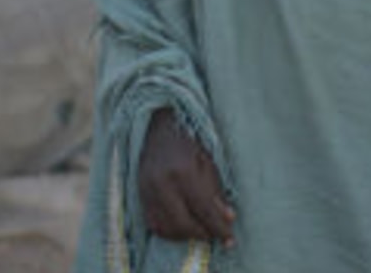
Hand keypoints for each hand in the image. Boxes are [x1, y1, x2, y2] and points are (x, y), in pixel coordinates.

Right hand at [138, 111, 234, 245]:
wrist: (158, 131)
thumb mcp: (209, 163)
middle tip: (216, 236)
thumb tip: (228, 220)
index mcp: (184, 172)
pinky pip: (154, 224)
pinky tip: (183, 228)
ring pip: (167, 228)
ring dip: (187, 236)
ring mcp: (147, 192)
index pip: (203, 209)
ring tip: (201, 232)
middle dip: (203, 234)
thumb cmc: (189, 144)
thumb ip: (216, 193)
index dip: (219, 228)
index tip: (230, 240)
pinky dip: (170, 232)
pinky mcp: (140, 197)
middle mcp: (162, 184)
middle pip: (183, 224)